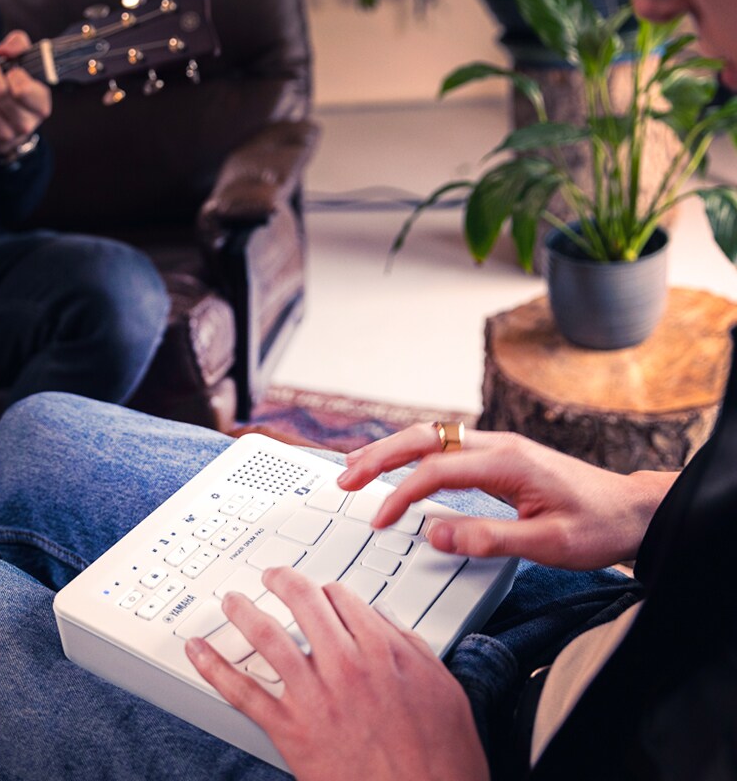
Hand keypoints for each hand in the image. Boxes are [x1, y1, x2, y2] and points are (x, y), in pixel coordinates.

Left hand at [0, 30, 51, 157]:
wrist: (10, 128)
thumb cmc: (20, 89)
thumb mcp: (28, 64)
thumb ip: (20, 45)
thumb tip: (3, 50)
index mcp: (40, 108)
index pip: (22, 88)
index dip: (13, 74)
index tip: (12, 70)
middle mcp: (23, 125)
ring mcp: (1, 134)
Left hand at [187, 567, 488, 780]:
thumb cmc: (441, 759)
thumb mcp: (444, 690)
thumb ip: (411, 649)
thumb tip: (386, 624)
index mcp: (383, 651)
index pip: (342, 599)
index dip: (327, 591)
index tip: (320, 592)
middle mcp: (344, 665)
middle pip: (302, 604)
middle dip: (282, 582)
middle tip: (271, 577)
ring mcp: (313, 696)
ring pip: (266, 637)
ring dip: (243, 611)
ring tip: (231, 600)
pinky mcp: (290, 729)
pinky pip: (243, 691)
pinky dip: (214, 667)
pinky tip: (198, 650)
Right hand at [337, 424, 675, 568]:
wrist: (634, 510)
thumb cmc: (597, 526)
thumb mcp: (548, 543)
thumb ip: (489, 538)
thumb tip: (435, 534)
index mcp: (508, 461)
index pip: (435, 470)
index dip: (400, 493)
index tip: (380, 519)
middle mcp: (499, 445)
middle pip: (424, 438)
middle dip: (379, 456)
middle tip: (344, 477)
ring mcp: (498, 447)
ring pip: (430, 436)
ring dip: (390, 449)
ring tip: (355, 466)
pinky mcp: (498, 457)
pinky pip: (443, 445)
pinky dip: (411, 452)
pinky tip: (395, 465)